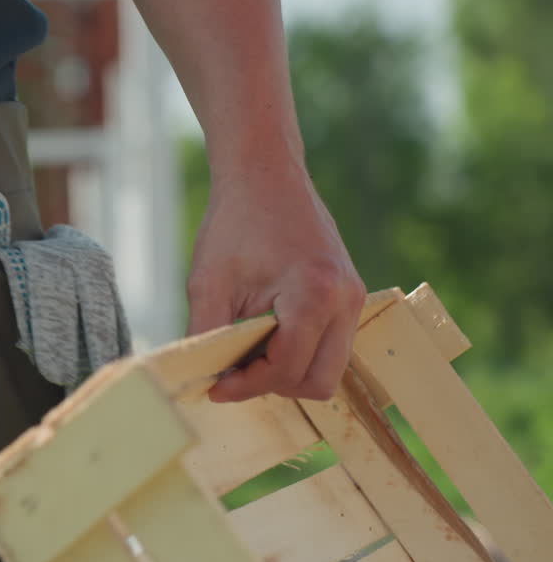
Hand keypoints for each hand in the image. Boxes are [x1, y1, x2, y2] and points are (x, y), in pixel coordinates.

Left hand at [186, 162, 365, 402]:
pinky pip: (331, 345)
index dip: (246, 386)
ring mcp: (354, 297)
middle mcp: (346, 300)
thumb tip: (205, 380)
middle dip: (273, 386)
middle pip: (319, 382)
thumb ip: (208, 337)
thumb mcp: (208, 284)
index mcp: (315, 295)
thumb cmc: (235, 222)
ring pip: (330, 368)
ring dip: (288, 372)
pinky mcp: (350, 295)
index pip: (286, 369)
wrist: (265, 175)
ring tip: (247, 351)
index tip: (214, 386)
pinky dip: (300, 353)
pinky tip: (264, 335)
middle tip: (233, 371)